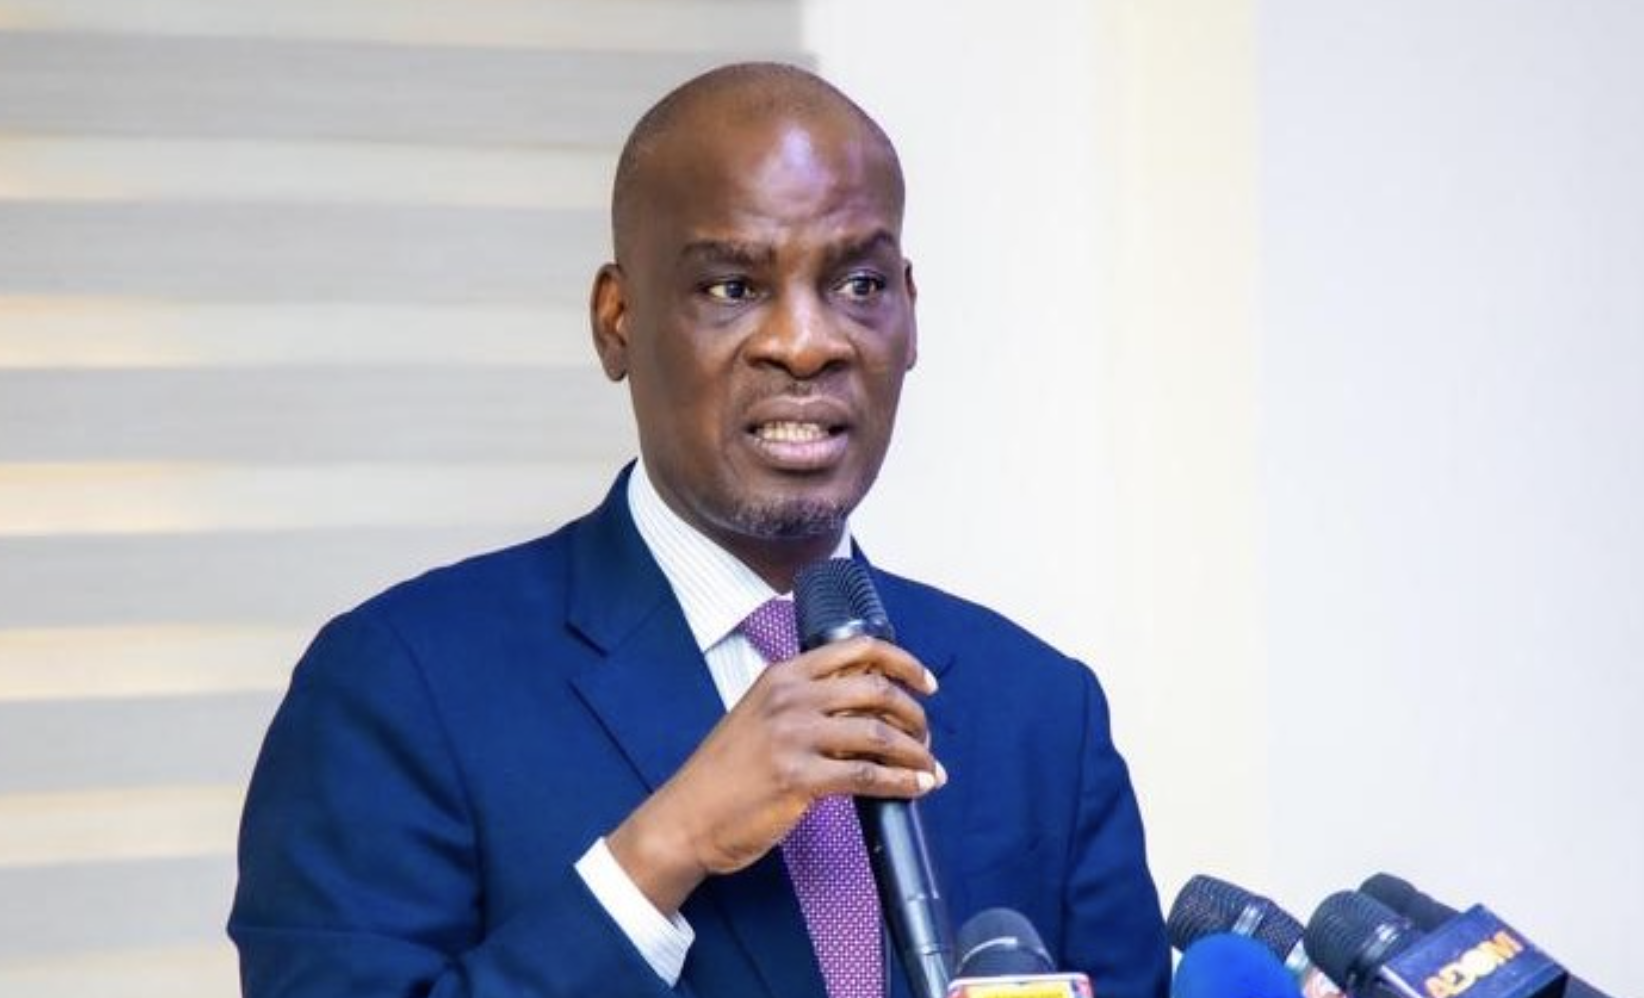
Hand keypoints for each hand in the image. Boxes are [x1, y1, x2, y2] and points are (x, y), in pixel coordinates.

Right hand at [605, 635, 942, 913]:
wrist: (685, 817)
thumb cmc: (723, 774)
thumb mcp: (760, 716)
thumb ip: (806, 703)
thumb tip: (866, 708)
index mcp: (784, 674)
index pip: (858, 648)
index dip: (903, 663)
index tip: (926, 683)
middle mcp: (790, 697)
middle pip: (877, 689)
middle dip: (914, 714)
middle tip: (925, 737)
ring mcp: (793, 736)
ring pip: (878, 733)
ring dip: (914, 753)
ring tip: (929, 769)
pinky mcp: (798, 777)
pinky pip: (866, 775)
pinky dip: (900, 782)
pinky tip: (915, 788)